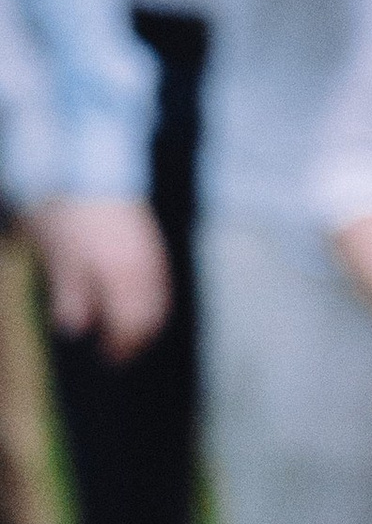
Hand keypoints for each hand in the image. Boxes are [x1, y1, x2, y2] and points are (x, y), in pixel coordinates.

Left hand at [29, 195, 167, 356]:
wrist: (90, 162)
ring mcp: (151, 251)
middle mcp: (144, 266)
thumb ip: (70, 292)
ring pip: (160, 297)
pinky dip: (151, 297)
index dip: (121, 347)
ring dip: (146, 318)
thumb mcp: (59, 253)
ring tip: (127, 330)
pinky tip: (134, 299)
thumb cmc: (70, 211)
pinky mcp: (150, 239)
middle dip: (138, 338)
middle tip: (119, 352)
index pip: (132, 325)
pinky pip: (160, 279)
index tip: (108, 360)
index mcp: (122, 274)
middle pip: (152, 314)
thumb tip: (76, 329)